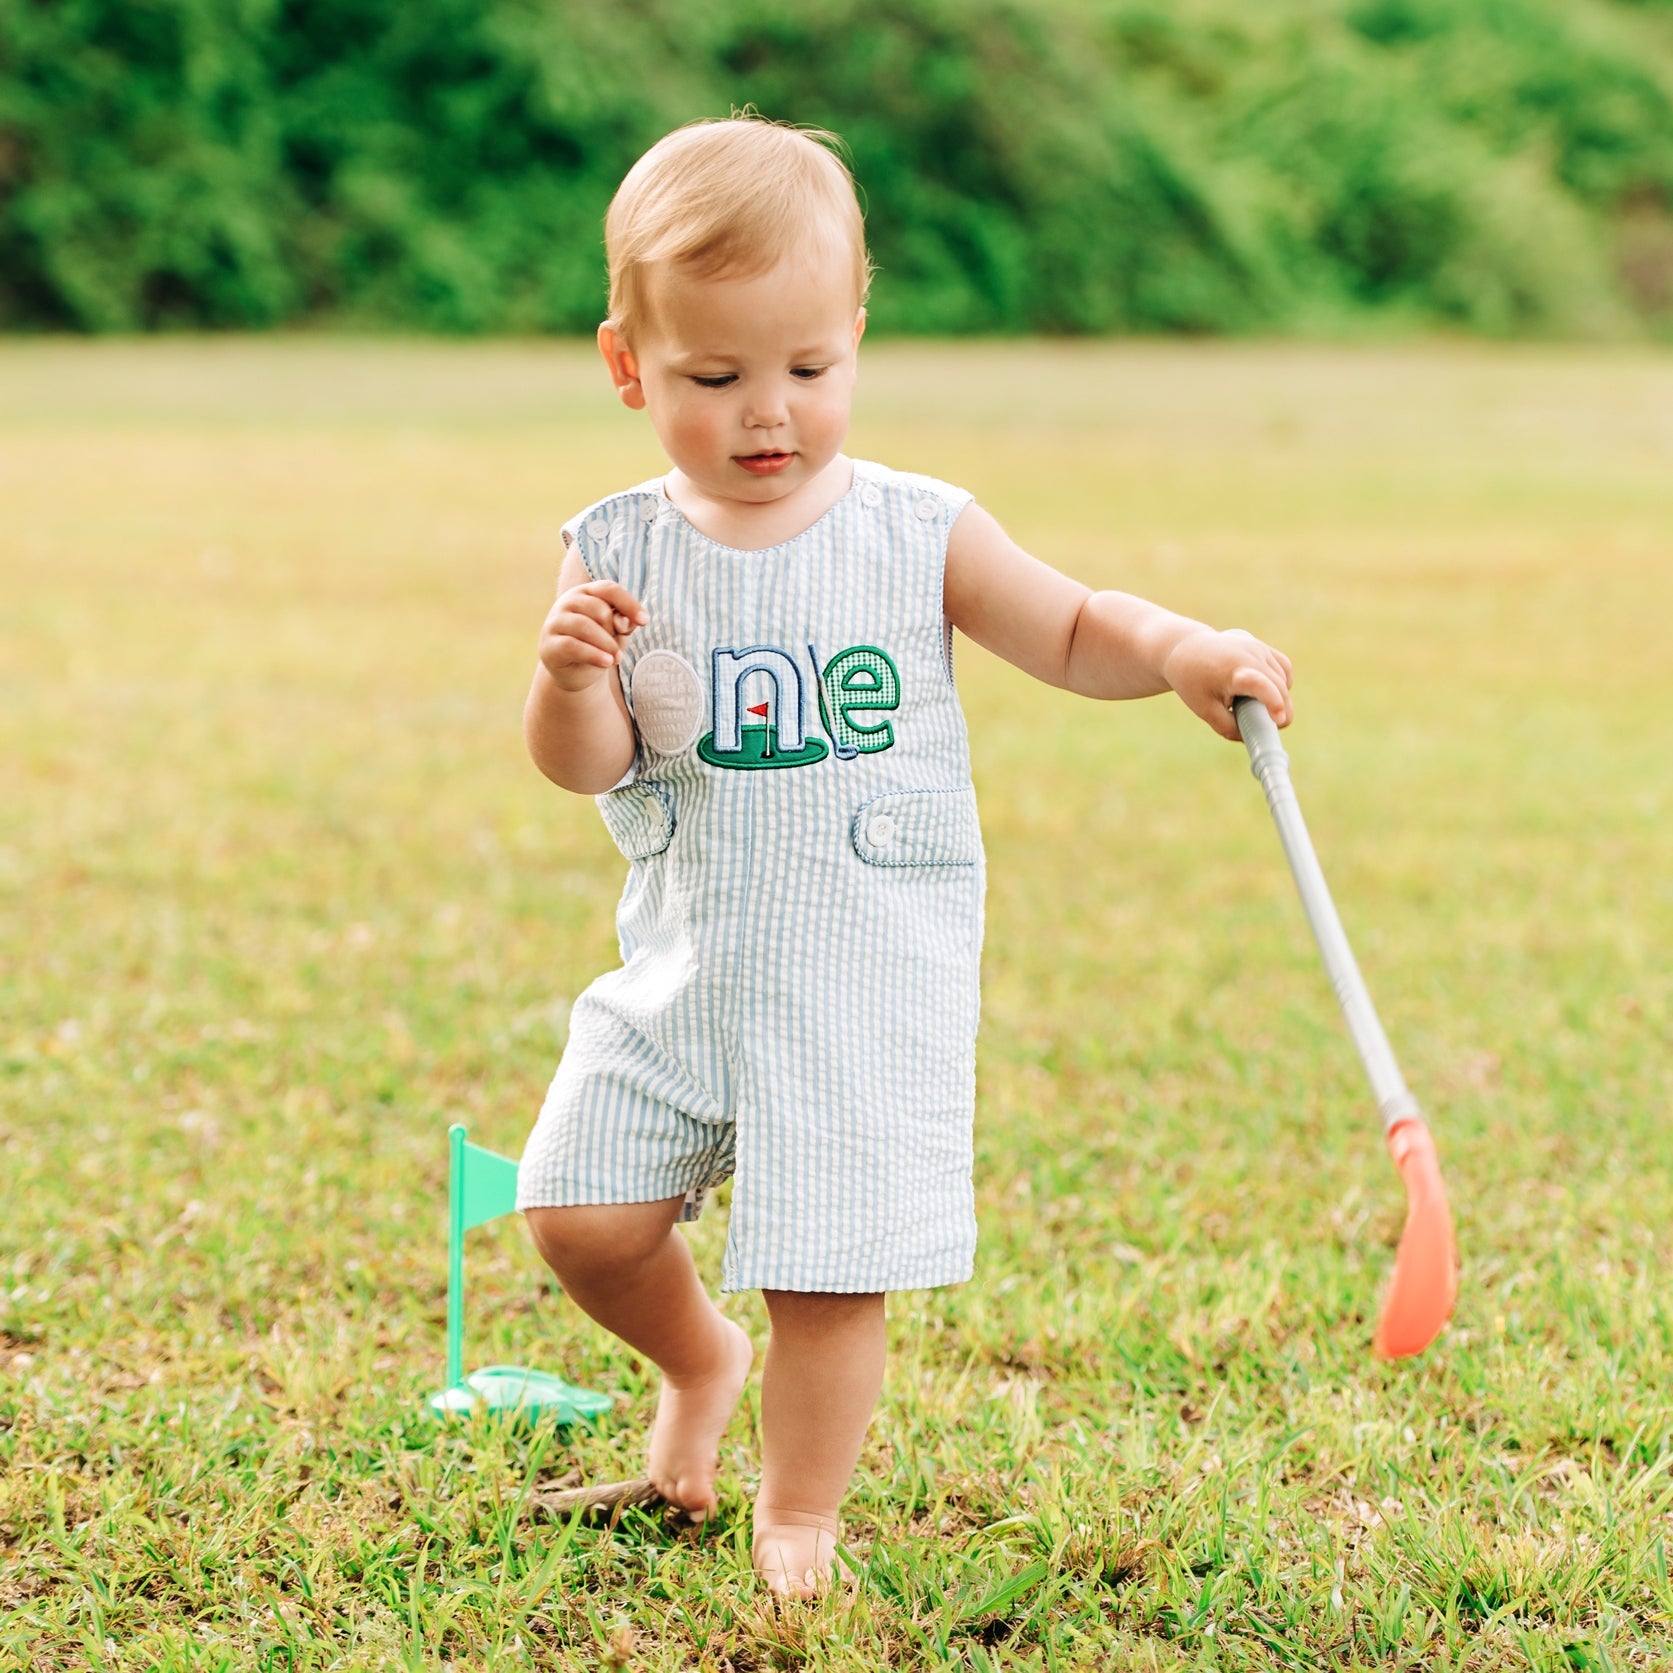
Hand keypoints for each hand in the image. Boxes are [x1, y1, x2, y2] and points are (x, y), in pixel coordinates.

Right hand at [538, 580, 647, 690]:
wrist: (575, 673)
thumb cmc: (599, 646)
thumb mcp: (616, 633)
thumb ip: (623, 623)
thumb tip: (624, 620)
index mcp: (586, 593)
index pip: (608, 589)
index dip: (629, 603)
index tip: (645, 621)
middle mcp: (567, 602)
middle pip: (597, 608)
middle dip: (614, 629)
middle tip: (620, 650)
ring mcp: (555, 622)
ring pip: (584, 626)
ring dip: (606, 643)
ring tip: (617, 658)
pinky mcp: (549, 645)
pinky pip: (572, 646)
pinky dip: (593, 654)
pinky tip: (607, 663)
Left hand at [1162, 627, 1292, 740]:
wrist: (1186, 648)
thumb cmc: (1193, 680)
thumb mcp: (1204, 709)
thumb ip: (1227, 727)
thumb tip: (1252, 738)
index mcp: (1232, 670)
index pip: (1259, 684)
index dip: (1273, 702)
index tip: (1279, 720)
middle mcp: (1249, 655)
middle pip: (1278, 687)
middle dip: (1281, 712)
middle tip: (1270, 729)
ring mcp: (1258, 649)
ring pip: (1283, 679)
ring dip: (1280, 698)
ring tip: (1259, 709)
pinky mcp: (1263, 647)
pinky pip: (1283, 668)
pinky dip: (1282, 683)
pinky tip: (1271, 693)